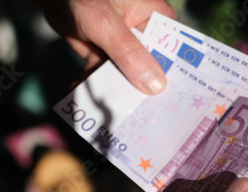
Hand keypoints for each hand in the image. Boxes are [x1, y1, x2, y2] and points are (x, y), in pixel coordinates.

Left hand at [40, 0, 175, 94]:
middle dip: (137, 91)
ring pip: (124, 75)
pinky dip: (90, 82)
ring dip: (110, 90)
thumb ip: (128, 52)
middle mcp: (144, 32)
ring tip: (99, 107)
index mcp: (156, 18)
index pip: (171, 53)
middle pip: (149, 69)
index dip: (170, 80)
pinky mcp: (104, 51)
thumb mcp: (105, 23)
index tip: (164, 107)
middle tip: (132, 117)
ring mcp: (123, 44)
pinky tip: (76, 90)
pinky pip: (102, 73)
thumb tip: (155, 85)